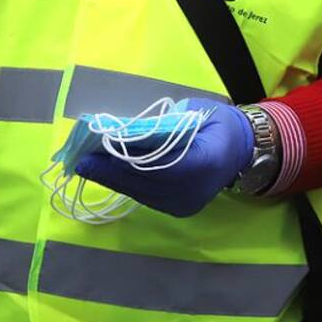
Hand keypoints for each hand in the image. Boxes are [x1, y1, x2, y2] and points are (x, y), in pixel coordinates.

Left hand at [74, 100, 253, 217]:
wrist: (241, 148)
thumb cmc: (216, 122)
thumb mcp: (193, 112)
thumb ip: (162, 125)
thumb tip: (123, 131)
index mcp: (206, 162)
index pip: (159, 165)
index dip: (127, 159)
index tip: (100, 149)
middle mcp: (195, 191)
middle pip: (145, 183)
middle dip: (109, 171)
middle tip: (81, 160)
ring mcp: (186, 204)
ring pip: (141, 193)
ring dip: (111, 179)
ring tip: (86, 165)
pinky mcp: (178, 209)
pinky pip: (145, 197)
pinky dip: (124, 184)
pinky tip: (104, 173)